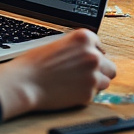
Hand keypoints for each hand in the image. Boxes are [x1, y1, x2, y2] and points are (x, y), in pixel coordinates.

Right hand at [0, 30, 117, 119]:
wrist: (24, 82)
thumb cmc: (34, 63)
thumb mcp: (57, 44)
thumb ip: (77, 48)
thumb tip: (88, 55)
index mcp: (85, 38)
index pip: (100, 47)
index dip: (91, 56)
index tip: (82, 62)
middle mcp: (93, 55)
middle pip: (109, 66)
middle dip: (99, 71)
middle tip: (83, 75)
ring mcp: (93, 75)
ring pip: (105, 81)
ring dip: (94, 84)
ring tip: (75, 84)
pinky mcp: (88, 93)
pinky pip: (94, 95)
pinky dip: (84, 95)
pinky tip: (69, 91)